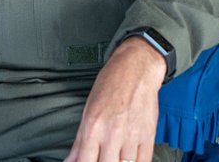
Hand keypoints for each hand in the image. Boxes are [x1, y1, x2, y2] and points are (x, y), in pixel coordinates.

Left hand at [64, 38, 164, 161]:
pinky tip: (128, 160)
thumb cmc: (111, 84)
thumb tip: (70, 161)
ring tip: (114, 157)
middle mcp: (112, 134)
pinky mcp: (148, 136)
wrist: (136, 68)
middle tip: (101, 158)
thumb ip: (79, 141)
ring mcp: (132, 137)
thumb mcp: (88, 110)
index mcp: (93, 127)